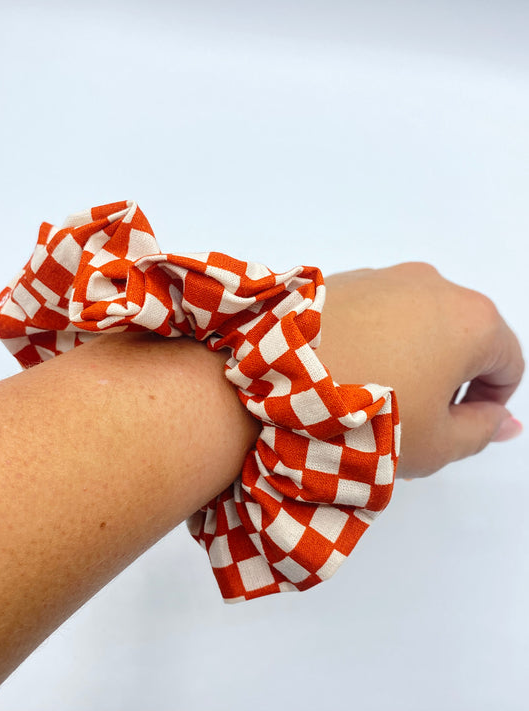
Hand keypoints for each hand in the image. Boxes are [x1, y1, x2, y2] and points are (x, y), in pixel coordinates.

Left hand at [316, 262, 523, 477]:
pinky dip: (374, 338)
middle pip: (463, 336)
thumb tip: (504, 420)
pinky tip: (345, 368)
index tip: (456, 426)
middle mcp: (433, 285)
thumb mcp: (438, 443)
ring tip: (373, 392)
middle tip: (413, 416)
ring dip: (411, 356)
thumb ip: (482, 430)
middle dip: (449, 378)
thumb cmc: (370, 417)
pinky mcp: (343, 279)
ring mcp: (384, 277)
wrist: (276, 382)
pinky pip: (376, 311)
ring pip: (417, 322)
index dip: (490, 402)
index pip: (508, 362)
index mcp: (471, 319)